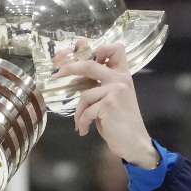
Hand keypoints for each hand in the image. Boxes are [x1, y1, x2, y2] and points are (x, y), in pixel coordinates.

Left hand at [53, 43, 158, 167]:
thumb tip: (74, 73)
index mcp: (122, 75)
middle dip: (69, 67)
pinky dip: (82, 122)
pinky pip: (86, 110)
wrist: (133, 142)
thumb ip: (99, 84)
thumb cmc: (121, 122)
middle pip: (89, 64)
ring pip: (84, 95)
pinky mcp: (109, 104)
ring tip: (81, 123)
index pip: (115, 49)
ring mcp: (115, 91)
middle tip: (56, 74)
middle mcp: (120, 79)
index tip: (81, 50)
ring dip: (79, 112)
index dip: (98, 47)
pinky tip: (84, 130)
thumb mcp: (112, 98)